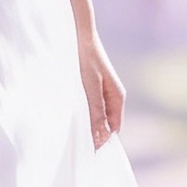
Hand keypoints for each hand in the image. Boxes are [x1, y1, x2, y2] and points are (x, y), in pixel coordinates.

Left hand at [78, 32, 124, 149]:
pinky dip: (82, 113)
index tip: (85, 152)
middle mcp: (113, 97)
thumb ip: (96, 111)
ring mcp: (103, 92)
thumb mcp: (90, 87)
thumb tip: (102, 138)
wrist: (80, 34)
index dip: (101, 141)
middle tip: (74, 144)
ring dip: (86, 124)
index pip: (113, 130)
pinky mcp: (92, 88)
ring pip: (97, 117)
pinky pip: (90, 107)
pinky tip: (69, 115)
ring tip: (70, 130)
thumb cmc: (85, 59)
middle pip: (106, 125)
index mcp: (118, 97)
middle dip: (93, 134)